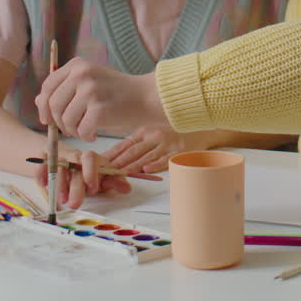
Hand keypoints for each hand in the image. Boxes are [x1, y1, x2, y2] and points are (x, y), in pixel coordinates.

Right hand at [32, 147, 130, 208]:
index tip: (92, 189)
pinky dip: (41, 172)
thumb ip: (114, 182)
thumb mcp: (103, 176)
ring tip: (61, 200)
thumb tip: (127, 189)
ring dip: (59, 185)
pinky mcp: (45, 159)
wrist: (67, 159)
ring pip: (58, 168)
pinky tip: (43, 183)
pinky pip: (41, 164)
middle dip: (75, 187)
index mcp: (89, 158)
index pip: (90, 159)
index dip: (91, 173)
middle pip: (73, 168)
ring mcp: (58, 157)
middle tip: (75, 204)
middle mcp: (73, 156)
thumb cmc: (88, 171)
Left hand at [35, 58, 164, 140]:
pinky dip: (86, 136)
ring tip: (86, 130)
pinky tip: (94, 133)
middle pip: (53, 105)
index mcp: (78, 65)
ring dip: (73, 131)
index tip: (47, 119)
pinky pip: (81, 130)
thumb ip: (64, 90)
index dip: (43, 106)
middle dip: (58, 122)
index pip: (48, 86)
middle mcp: (82, 74)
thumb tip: (37, 101)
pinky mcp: (99, 109)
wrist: (147, 97)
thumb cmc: (118, 93)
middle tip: (71, 129)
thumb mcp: (89, 84)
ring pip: (66, 120)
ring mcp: (91, 91)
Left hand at [103, 126, 219, 173]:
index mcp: (145, 131)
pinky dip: (156, 164)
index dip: (111, 155)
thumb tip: (119, 155)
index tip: (99, 163)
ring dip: (131, 167)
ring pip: (146, 156)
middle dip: (116, 164)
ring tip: (119, 175)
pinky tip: (147, 169)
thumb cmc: (176, 130)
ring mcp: (167, 143)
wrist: (201, 126)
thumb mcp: (154, 130)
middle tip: (103, 173)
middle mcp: (154, 136)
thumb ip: (138, 140)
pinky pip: (166, 159)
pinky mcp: (179, 150)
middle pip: (132, 152)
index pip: (124, 145)